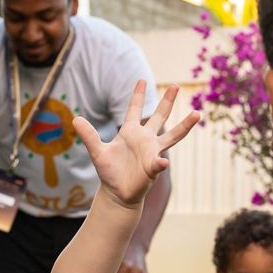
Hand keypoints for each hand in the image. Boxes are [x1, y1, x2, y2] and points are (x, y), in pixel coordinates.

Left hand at [74, 81, 198, 208]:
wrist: (117, 193)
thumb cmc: (109, 172)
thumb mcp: (96, 151)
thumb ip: (88, 135)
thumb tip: (76, 119)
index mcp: (130, 132)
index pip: (134, 109)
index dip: (137, 95)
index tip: (142, 79)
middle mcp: (145, 139)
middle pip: (159, 116)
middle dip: (167, 101)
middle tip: (176, 84)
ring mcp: (153, 152)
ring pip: (173, 136)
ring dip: (185, 126)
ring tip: (197, 114)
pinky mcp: (154, 167)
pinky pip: (158, 163)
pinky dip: (159, 163)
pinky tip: (161, 163)